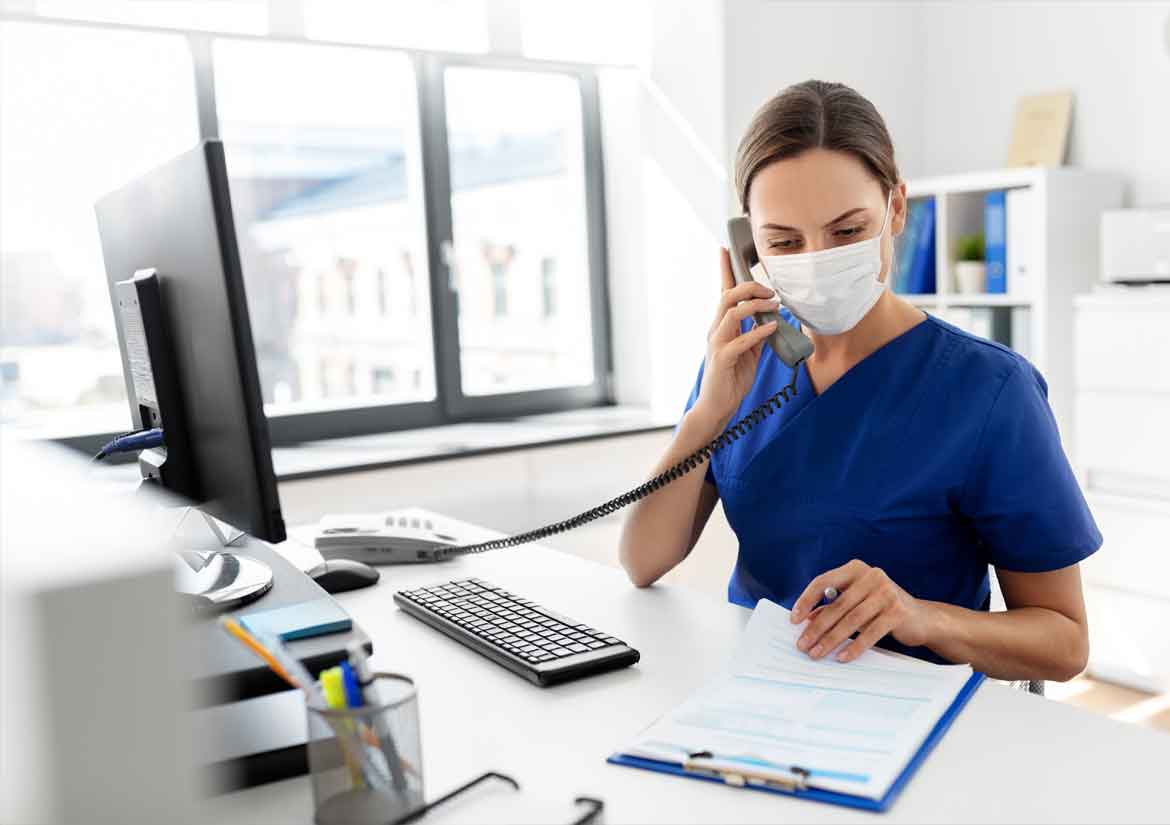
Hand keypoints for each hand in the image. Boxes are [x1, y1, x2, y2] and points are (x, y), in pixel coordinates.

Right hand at [693, 248, 780, 429]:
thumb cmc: (731, 380)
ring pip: (731, 313)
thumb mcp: (749, 353)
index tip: (725, 249)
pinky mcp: (722, 359)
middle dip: (749, 287)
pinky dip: (758, 331)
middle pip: (727, 296)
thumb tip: (771, 320)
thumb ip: (757, 335)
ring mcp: (717, 344)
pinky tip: (772, 328)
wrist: (717, 407)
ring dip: (755, 305)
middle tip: (770, 291)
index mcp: (721, 327)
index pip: (722, 293)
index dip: (724, 271)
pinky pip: (741, 340)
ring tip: (774, 306)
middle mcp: (716, 331)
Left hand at [790, 560, 936, 662]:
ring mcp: (886, 593)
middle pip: (836, 604)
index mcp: (856, 569)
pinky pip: (869, 632)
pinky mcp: (897, 612)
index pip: (824, 582)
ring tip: (817, 653)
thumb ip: (833, 606)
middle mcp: (871, 576)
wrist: (921, 618)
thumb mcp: (856, 602)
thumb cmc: (881, 608)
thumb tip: (806, 621)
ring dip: (831, 639)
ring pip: (851, 620)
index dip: (806, 600)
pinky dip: (854, 647)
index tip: (794, 619)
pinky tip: (841, 657)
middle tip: (802, 644)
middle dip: (816, 627)